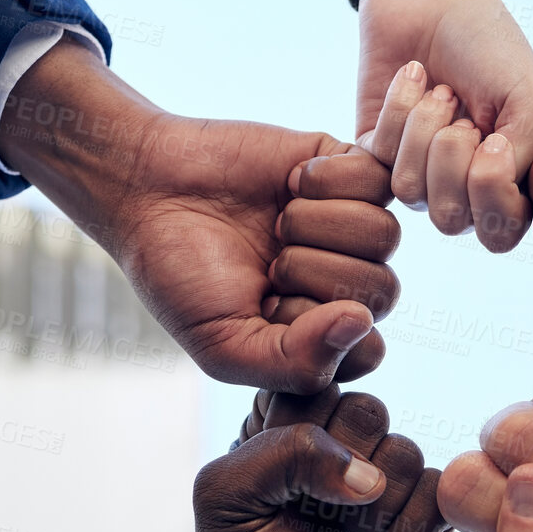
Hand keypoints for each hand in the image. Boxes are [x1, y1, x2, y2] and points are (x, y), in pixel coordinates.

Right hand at [3, 38, 399, 390]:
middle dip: (312, 275)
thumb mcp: (224, 347)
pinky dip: (327, 179)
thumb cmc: (181, 275)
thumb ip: (296, 363)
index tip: (267, 309)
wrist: (147, 189)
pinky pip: (379, 178)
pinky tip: (291, 181)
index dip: (316, 331)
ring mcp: (351, 224)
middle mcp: (345, 281)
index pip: (367, 350)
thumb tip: (362, 323)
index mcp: (322, 333)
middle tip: (268, 260)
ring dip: (315, 225)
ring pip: (385, 235)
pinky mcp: (348, 168)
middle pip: (381, 292)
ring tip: (278, 221)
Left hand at [189, 386, 452, 531]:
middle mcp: (343, 446)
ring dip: (368, 515)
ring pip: (406, 454)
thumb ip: (281, 452)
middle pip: (367, 409)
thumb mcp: (225, 500)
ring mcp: (391, 484)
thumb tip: (367, 474)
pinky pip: (443, 498)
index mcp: (288, 426)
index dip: (305, 421)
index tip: (289, 470)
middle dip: (335, 471)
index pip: (313, 375)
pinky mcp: (431, 524)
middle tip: (313, 519)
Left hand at [356, 0, 532, 251]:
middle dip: (453, 153)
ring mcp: (417, 173)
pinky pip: (377, 158)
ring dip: (426, 125)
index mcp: (508, 185)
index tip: (497, 137)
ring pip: (410, 189)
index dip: (492, 190)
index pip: (499, 235)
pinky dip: (400, 107)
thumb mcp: (530, 101)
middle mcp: (462, 190)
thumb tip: (483, 186)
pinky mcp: (375, 152)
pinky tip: (415, 77)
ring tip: (441, 90)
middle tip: (462, 108)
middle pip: (449, 217)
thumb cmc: (491, 46)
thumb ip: (524, 161)